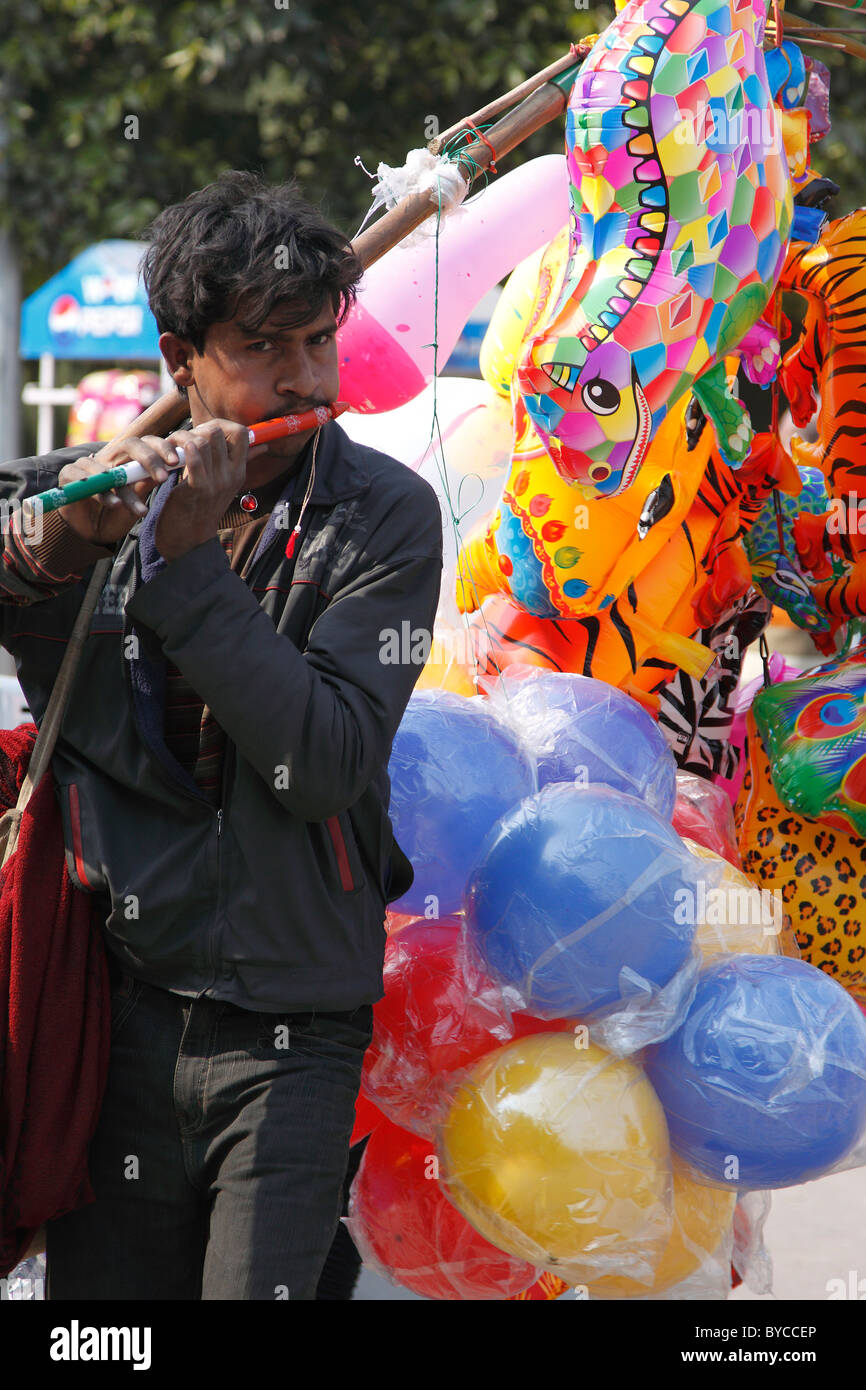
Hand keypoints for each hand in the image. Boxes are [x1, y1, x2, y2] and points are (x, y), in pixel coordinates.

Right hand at [58, 435, 176, 544]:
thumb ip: (147, 482)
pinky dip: (102, 493)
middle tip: (163, 478)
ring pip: (108, 467)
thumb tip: (171, 467)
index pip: (146, 443)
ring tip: (140, 509)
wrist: (90, 532)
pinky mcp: (69, 475)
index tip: (177, 462)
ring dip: (125, 489)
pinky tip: (115, 504)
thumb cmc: (116, 513)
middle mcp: (109, 457)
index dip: (162, 448)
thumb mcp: (137, 498)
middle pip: (129, 444)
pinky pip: (85, 479)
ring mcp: (88, 464)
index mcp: (128, 459)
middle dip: (148, 459)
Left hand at [154, 419, 265, 561]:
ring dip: (183, 438)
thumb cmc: (204, 508)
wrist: (190, 541)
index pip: (242, 433)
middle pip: (219, 432)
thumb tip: (264, 445)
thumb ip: (243, 461)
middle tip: (186, 439)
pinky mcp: (197, 489)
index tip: (206, 433)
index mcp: (239, 472)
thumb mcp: (228, 483)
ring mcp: (215, 483)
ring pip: (203, 441)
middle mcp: (230, 476)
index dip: (222, 425)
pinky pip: (194, 459)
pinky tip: (175, 453)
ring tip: (174, 447)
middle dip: (198, 429)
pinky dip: (183, 450)